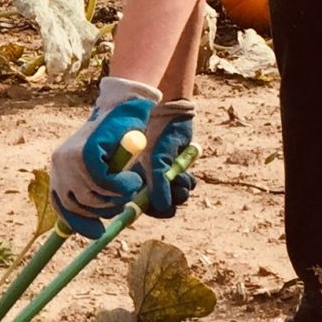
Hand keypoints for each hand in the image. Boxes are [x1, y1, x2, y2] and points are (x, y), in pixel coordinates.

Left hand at [45, 77, 152, 235]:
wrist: (125, 108)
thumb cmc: (118, 140)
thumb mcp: (102, 169)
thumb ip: (94, 190)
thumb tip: (93, 226)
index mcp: (59, 169)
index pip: (61, 206)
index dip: (79, 223)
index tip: (97, 233)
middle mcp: (59, 164)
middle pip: (77, 206)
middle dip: (104, 210)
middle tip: (124, 200)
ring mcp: (70, 158)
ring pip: (93, 197)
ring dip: (117, 197)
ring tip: (130, 184)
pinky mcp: (87, 152)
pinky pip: (104, 183)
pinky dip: (122, 185)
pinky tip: (132, 178)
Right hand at [142, 96, 196, 219]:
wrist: (173, 112)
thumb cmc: (160, 133)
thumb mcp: (158, 160)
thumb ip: (159, 185)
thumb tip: (164, 207)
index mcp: (133, 176)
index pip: (140, 204)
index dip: (153, 208)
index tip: (165, 208)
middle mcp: (144, 178)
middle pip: (158, 204)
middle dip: (171, 200)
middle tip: (180, 191)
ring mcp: (160, 174)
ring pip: (172, 196)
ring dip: (182, 191)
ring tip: (185, 178)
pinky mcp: (173, 169)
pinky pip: (182, 186)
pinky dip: (187, 183)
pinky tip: (188, 174)